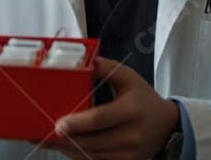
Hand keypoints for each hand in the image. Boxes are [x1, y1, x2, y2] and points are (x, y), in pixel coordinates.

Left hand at [48, 57, 179, 159]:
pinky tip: (64, 147)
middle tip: (43, 133)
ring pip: (91, 155)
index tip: (58, 124)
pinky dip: (78, 155)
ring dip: (68, 149)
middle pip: (92, 142)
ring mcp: (129, 153)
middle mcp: (131, 135)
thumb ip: (108, 68)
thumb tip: (86, 61)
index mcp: (131, 110)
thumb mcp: (129, 78)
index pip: (100, 119)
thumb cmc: (144, 98)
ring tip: (47, 140)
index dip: (78, 124)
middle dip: (65, 139)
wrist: (167, 125)